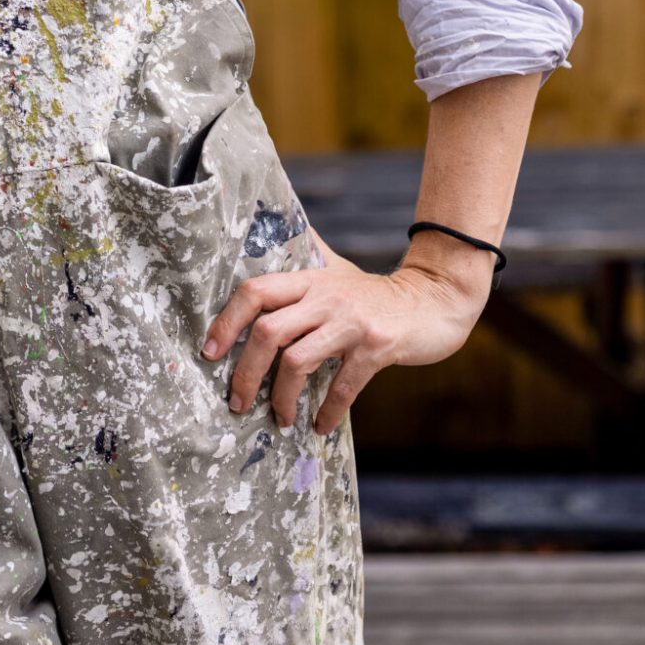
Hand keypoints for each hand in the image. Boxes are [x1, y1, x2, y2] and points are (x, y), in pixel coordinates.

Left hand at [199, 228, 491, 433]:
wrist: (435, 300)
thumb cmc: (375, 294)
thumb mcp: (336, 269)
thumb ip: (306, 254)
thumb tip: (274, 218)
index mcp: (308, 281)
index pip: (254, 292)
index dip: (226, 322)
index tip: (210, 353)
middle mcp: (325, 297)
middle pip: (268, 332)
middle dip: (245, 374)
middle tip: (237, 403)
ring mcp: (351, 321)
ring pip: (297, 362)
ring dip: (281, 399)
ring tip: (280, 419)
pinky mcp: (377, 346)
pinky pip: (342, 386)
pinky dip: (327, 411)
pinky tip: (320, 426)